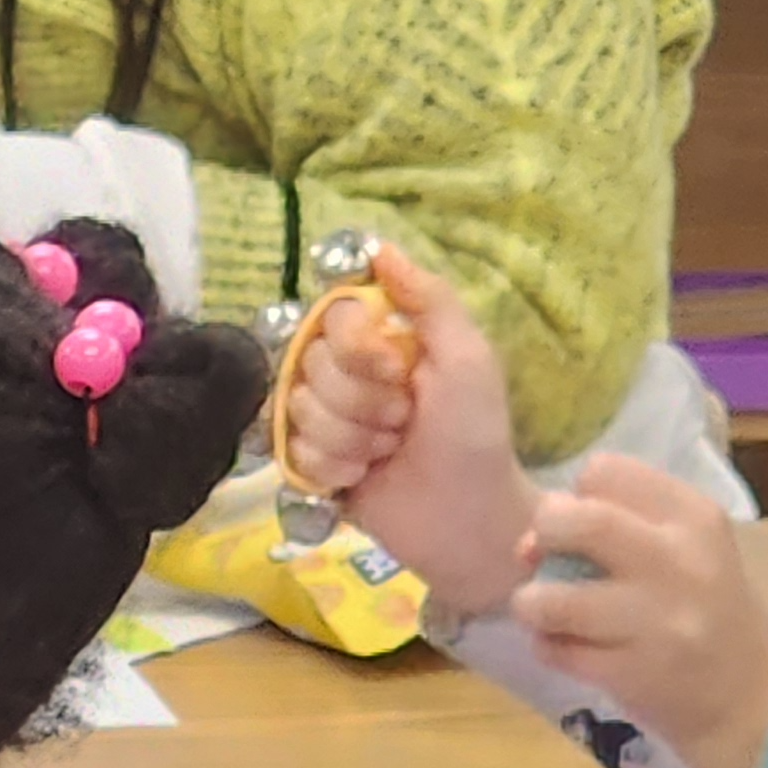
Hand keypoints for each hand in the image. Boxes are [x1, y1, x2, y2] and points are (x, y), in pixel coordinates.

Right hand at [283, 248, 539, 614]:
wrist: (467, 519)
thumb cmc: (475, 435)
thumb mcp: (467, 359)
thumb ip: (429, 299)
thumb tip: (379, 248)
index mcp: (379, 339)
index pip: (331, 317)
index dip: (357, 348)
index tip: (396, 371)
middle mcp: (343, 372)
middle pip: (308, 364)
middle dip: (361, 403)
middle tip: (401, 423)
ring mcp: (323, 418)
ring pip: (298, 410)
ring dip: (352, 439)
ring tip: (386, 454)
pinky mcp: (309, 463)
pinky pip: (292, 451)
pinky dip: (334, 468)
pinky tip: (363, 477)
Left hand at [514, 456, 767, 767]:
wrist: (759, 702)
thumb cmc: (709, 613)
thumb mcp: (689, 549)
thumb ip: (619, 524)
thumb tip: (532, 536)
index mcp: (694, 516)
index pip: (603, 470)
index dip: (577, 496)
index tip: (584, 528)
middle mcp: (679, 561)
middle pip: (576, 520)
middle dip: (543, 536)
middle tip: (546, 561)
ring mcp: (657, 621)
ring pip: (551, 597)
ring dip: (533, 604)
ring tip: (548, 613)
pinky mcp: (636, 674)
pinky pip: (557, 650)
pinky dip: (549, 648)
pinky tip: (572, 650)